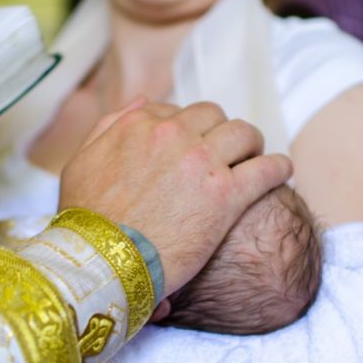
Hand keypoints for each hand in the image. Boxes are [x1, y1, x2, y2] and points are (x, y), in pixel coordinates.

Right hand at [59, 100, 291, 295]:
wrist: (102, 262)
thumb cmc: (87, 220)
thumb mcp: (81, 163)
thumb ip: (109, 126)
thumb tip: (143, 100)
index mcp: (138, 125)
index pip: (176, 110)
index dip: (188, 128)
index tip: (193, 145)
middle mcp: (172, 135)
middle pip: (214, 116)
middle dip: (221, 130)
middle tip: (227, 151)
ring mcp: (201, 162)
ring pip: (244, 133)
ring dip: (251, 143)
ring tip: (255, 157)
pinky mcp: (226, 195)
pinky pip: (267, 168)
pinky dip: (278, 167)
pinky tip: (282, 172)